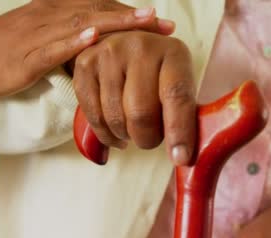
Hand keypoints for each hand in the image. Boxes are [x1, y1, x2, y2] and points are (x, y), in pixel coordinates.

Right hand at [0, 0, 174, 98]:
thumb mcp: (34, 41)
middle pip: (97, 10)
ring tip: (145, 23)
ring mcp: (36, 33)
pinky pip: (53, 46)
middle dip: (133, 17)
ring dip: (116, 23)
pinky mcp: (25, 55)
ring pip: (82, 23)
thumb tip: (91, 51)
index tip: (156, 21)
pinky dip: (76, 40)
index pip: (96, 7)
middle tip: (164, 24)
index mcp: (51, 12)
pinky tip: (96, 37)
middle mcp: (47, 15)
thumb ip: (63, 42)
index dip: (128, 13)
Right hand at [72, 31, 196, 165]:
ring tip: (133, 129)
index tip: (181, 159)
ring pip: (115, 118)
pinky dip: (107, 135)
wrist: (128, 46)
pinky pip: (94, 117)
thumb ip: (185, 115)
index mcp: (173, 52)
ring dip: (126, 136)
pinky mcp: (85, 64)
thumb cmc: (161, 75)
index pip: (177, 96)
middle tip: (151, 138)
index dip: (179, 131)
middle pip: (140, 112)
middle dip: (147, 138)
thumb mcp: (181, 85)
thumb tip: (183, 156)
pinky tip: (117, 133)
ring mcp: (109, 53)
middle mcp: (140, 47)